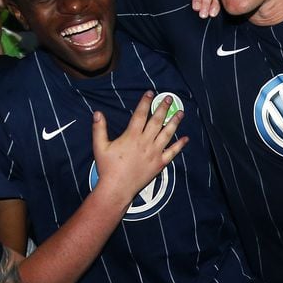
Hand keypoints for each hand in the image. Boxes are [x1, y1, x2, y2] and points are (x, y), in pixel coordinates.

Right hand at [92, 91, 187, 205]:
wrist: (117, 188)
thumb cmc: (107, 168)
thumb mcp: (100, 146)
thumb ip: (99, 129)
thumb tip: (97, 113)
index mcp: (131, 136)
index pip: (140, 115)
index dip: (145, 103)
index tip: (150, 93)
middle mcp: (145, 142)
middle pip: (156, 121)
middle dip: (163, 108)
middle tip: (169, 98)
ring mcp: (154, 153)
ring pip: (167, 134)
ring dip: (174, 122)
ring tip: (180, 113)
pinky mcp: (159, 163)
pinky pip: (172, 153)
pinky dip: (179, 145)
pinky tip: (185, 138)